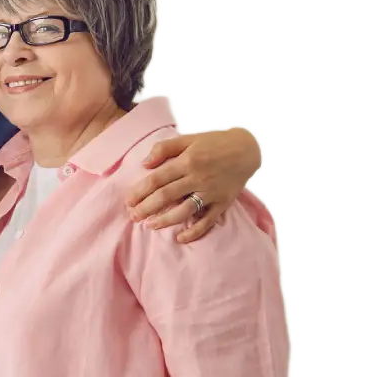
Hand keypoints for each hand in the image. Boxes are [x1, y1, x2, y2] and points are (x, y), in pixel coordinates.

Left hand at [126, 127, 261, 243]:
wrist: (247, 148)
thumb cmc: (214, 143)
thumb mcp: (188, 138)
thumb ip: (164, 148)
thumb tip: (145, 164)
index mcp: (187, 161)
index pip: (157, 179)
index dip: (140, 192)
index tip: (128, 201)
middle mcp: (198, 177)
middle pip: (166, 196)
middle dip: (146, 208)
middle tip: (133, 217)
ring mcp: (211, 192)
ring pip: (184, 210)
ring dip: (165, 220)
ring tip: (150, 226)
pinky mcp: (222, 203)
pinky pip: (207, 221)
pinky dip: (194, 232)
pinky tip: (180, 238)